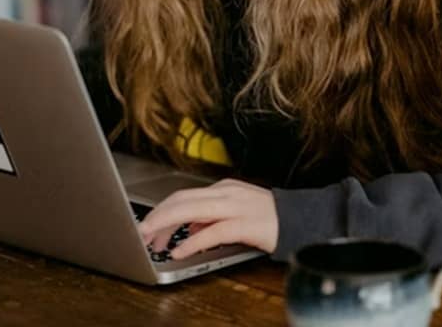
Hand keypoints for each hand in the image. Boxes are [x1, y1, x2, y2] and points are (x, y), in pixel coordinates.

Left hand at [136, 178, 277, 259]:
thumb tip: (190, 227)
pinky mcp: (244, 224)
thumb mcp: (235, 212)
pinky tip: (180, 251)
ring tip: (152, 240)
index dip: (160, 212)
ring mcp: (235, 207)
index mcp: (222, 189)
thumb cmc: (269, 218)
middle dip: (156, 217)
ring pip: (191, 210)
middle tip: (141, 233)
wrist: (301, 219)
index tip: (148, 228)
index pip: (183, 197)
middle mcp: (226, 193)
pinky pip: (211, 232)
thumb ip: (212, 217)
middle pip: (181, 200)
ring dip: (166, 226)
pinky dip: (192, 242)